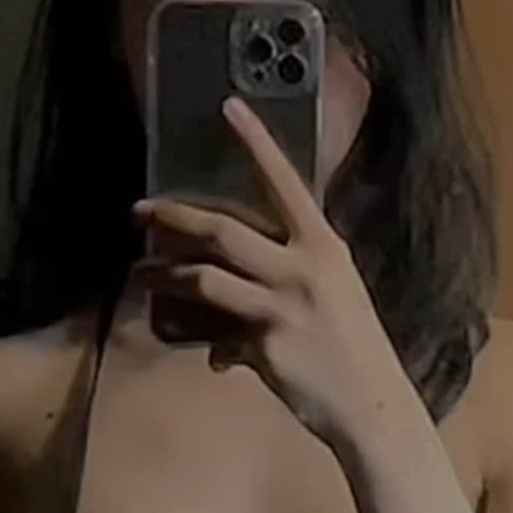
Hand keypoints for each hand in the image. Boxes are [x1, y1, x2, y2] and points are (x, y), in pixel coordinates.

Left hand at [132, 97, 417, 452]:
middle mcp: (302, 268)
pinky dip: (211, 347)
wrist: (372, 405)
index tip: (229, 107)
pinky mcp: (264, 345)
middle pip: (222, 230)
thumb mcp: (333, 296)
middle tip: (141, 210)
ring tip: (141, 275)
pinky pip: (219, 338)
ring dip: (164, 276)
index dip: (256, 142)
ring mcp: (281, 306)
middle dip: (174, 217)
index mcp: (324, 246)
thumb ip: (289, 282)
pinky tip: (211, 357)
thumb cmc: (355, 349)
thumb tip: (247, 285)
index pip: (285, 182)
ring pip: (204, 280)